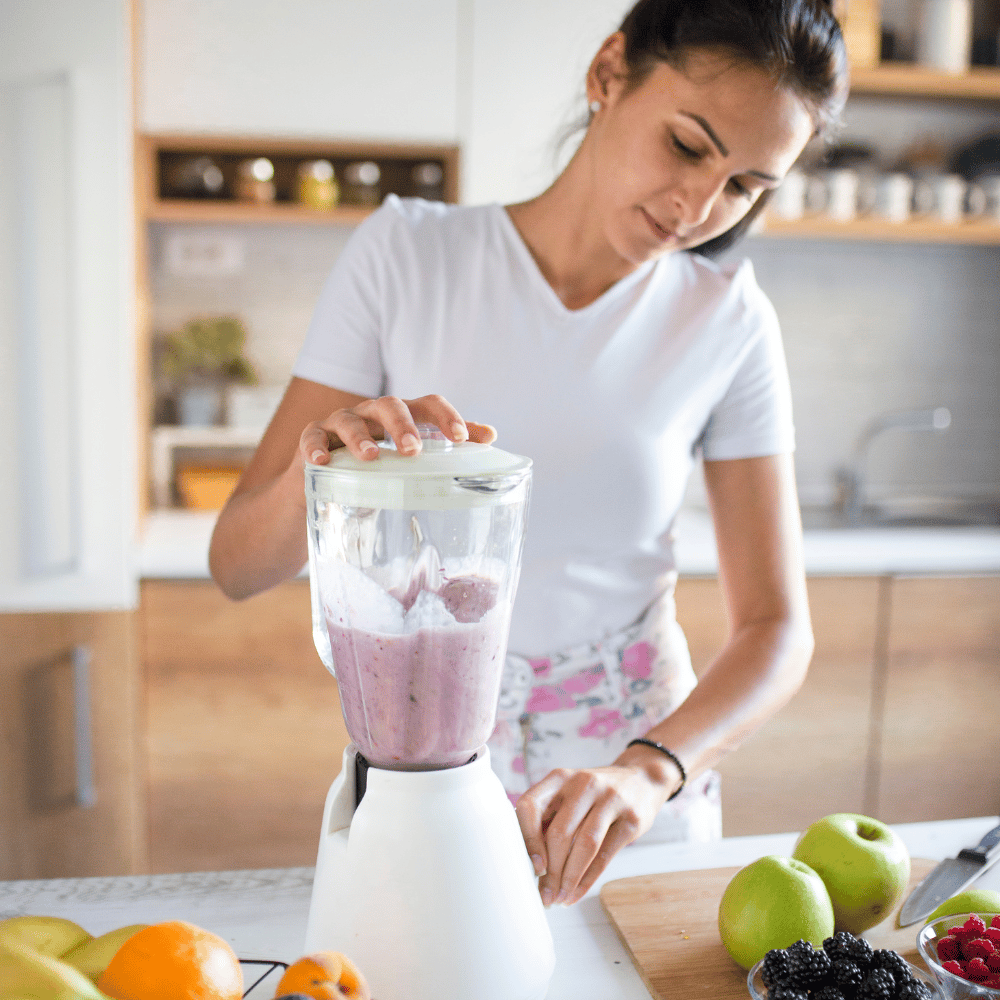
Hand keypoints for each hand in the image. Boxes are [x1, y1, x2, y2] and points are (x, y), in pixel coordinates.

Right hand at [298, 393, 496, 463]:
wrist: (328, 482)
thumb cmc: (378, 465)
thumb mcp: (411, 455)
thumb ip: (447, 444)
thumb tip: (491, 436)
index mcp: (402, 416)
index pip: (427, 405)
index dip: (446, 417)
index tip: (463, 438)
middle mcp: (372, 413)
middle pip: (389, 405)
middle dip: (402, 425)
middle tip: (413, 450)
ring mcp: (340, 423)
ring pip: (349, 419)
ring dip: (359, 437)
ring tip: (370, 457)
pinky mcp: (312, 439)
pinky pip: (311, 438)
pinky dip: (315, 448)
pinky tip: (323, 461)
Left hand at [514, 754, 679, 906]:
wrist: (641, 779)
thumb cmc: (594, 795)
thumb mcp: (569, 795)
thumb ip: (548, 819)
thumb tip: (527, 863)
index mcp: (559, 777)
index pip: (531, 806)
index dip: (528, 839)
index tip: (532, 867)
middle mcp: (583, 783)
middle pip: (560, 832)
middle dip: (551, 871)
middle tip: (546, 896)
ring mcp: (610, 798)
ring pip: (584, 845)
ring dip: (570, 878)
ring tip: (561, 898)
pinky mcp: (631, 819)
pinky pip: (605, 854)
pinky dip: (588, 879)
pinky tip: (578, 892)